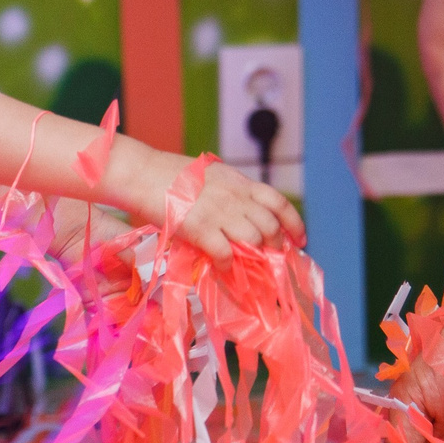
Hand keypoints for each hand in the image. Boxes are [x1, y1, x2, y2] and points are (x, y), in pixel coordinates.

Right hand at [119, 150, 304, 262]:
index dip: (294, 223)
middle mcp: (234, 196)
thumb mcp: (211, 176)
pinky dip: (229, 265)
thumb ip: (231, 193)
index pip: (279, 202)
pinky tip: (224, 268)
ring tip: (248, 266)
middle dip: (275, 246)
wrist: (143, 174)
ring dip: (253, 257)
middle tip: (271, 258)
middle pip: (270, 226)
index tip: (300, 240)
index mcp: (239, 182)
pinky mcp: (200, 228)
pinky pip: (226, 254)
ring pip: (253, 240)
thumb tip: (246, 215)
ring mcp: (218, 213)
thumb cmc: (172, 175)